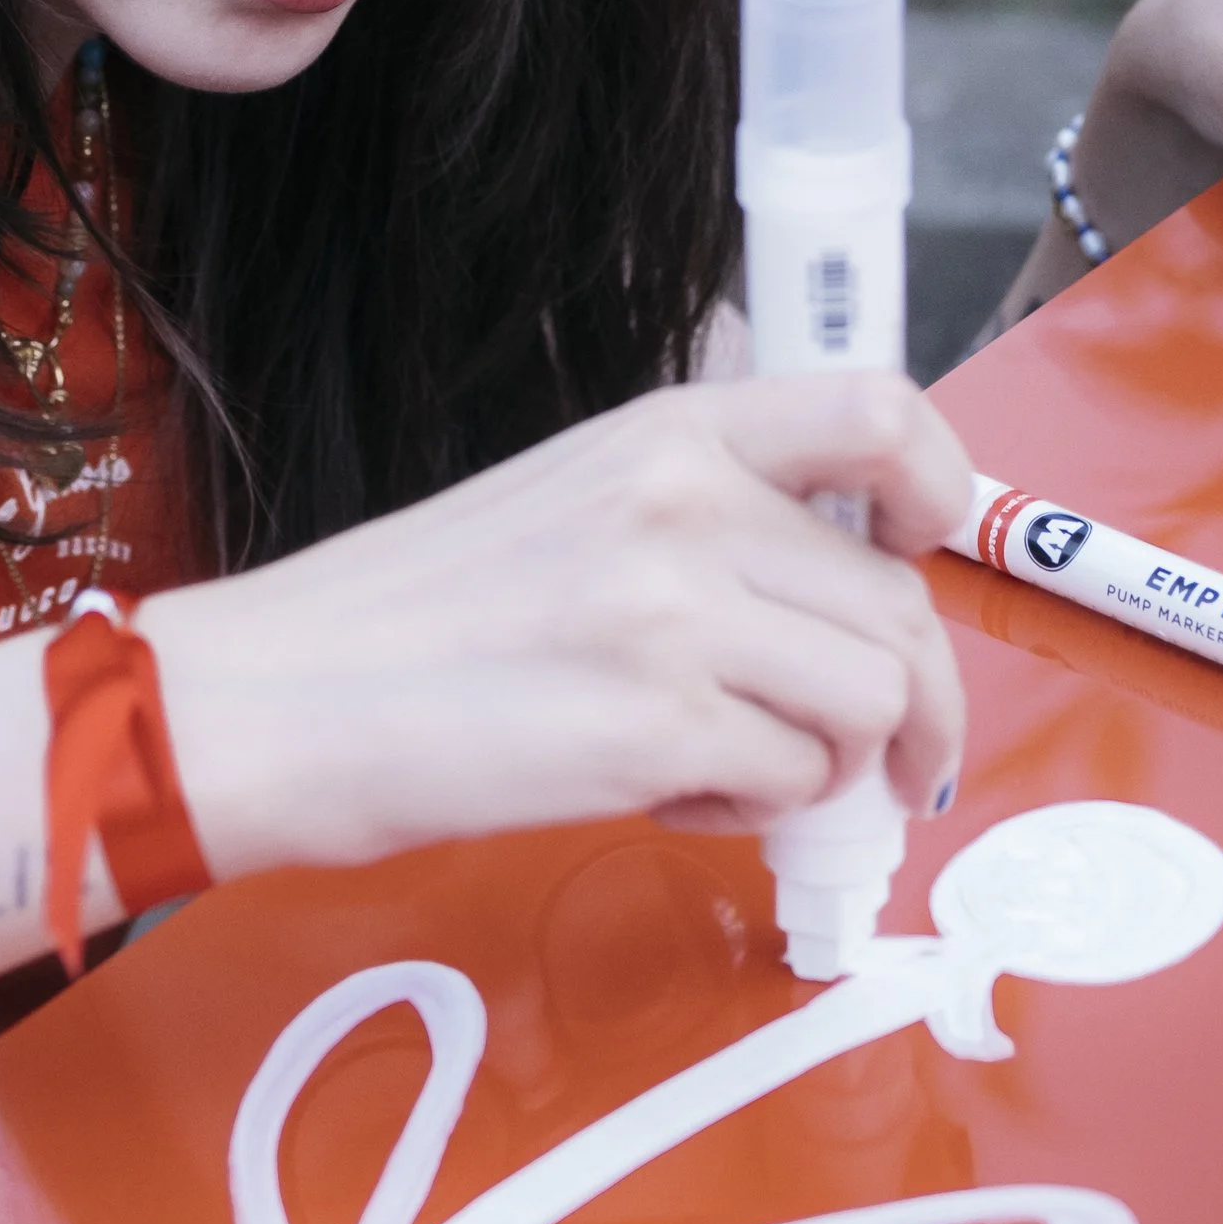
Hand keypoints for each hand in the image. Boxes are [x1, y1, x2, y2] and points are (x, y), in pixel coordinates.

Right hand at [150, 372, 970, 875]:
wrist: (278, 699)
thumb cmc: (408, 618)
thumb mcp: (568, 501)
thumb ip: (704, 518)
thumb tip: (845, 588)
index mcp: (666, 430)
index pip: (881, 411)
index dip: (944, 488)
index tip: (923, 554)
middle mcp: (686, 502)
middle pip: (898, 604)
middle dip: (914, 702)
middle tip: (883, 761)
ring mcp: (676, 612)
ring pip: (869, 701)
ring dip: (821, 762)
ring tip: (718, 767)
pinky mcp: (658, 725)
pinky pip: (792, 785)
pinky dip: (749, 812)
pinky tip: (659, 793)